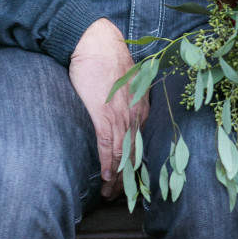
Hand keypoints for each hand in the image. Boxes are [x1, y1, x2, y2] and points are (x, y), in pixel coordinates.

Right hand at [68, 18, 148, 198]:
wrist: (95, 41)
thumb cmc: (108, 57)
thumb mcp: (128, 80)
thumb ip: (130, 98)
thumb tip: (125, 109)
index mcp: (142, 108)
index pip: (141, 145)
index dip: (137, 165)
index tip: (132, 181)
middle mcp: (135, 115)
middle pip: (134, 155)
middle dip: (129, 179)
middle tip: (122, 197)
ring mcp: (120, 116)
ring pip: (122, 155)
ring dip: (117, 178)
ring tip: (109, 193)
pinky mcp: (103, 115)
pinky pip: (106, 146)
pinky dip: (106, 164)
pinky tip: (105, 176)